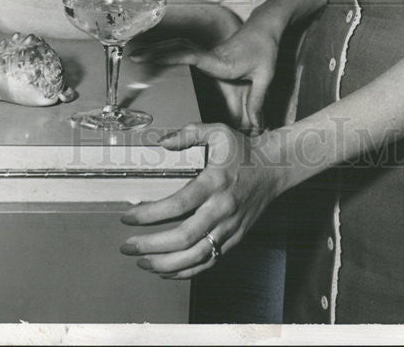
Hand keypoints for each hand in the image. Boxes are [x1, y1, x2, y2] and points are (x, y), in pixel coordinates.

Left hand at [120, 123, 283, 278]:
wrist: (276, 168)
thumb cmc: (244, 150)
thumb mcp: (217, 132)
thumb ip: (189, 134)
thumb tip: (162, 142)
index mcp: (215, 182)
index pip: (178, 204)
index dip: (150, 214)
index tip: (129, 217)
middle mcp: (222, 208)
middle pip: (184, 237)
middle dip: (151, 246)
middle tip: (128, 247)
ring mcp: (230, 227)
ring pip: (196, 256)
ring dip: (166, 264)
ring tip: (143, 262)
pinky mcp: (235, 238)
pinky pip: (210, 261)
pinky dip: (187, 271)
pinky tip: (168, 271)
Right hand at [143, 17, 279, 131]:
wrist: (265, 28)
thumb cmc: (265, 49)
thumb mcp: (265, 75)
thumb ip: (258, 100)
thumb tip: (255, 126)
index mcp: (220, 61)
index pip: (191, 55)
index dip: (171, 55)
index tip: (152, 56)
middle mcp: (210, 56)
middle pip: (178, 49)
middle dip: (155, 52)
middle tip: (133, 55)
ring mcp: (207, 53)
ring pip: (178, 48)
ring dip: (158, 49)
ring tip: (136, 54)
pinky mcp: (208, 54)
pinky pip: (184, 50)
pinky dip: (168, 51)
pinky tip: (156, 54)